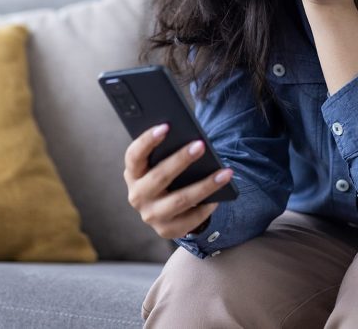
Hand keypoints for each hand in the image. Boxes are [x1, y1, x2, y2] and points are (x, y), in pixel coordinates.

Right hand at [123, 124, 233, 239]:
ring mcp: (150, 215)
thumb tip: (191, 139)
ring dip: (205, 185)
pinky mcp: (166, 230)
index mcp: (133, 173)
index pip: (134, 155)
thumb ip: (166, 152)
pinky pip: (190, 218)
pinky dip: (207, 206)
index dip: (147, 141)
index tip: (166, 126)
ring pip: (180, 200)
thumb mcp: (158, 164)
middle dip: (181, 159)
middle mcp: (137, 196)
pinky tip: (221, 195)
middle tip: (201, 145)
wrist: (164, 211)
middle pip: (159, 177)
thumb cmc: (166, 176)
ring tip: (225, 173)